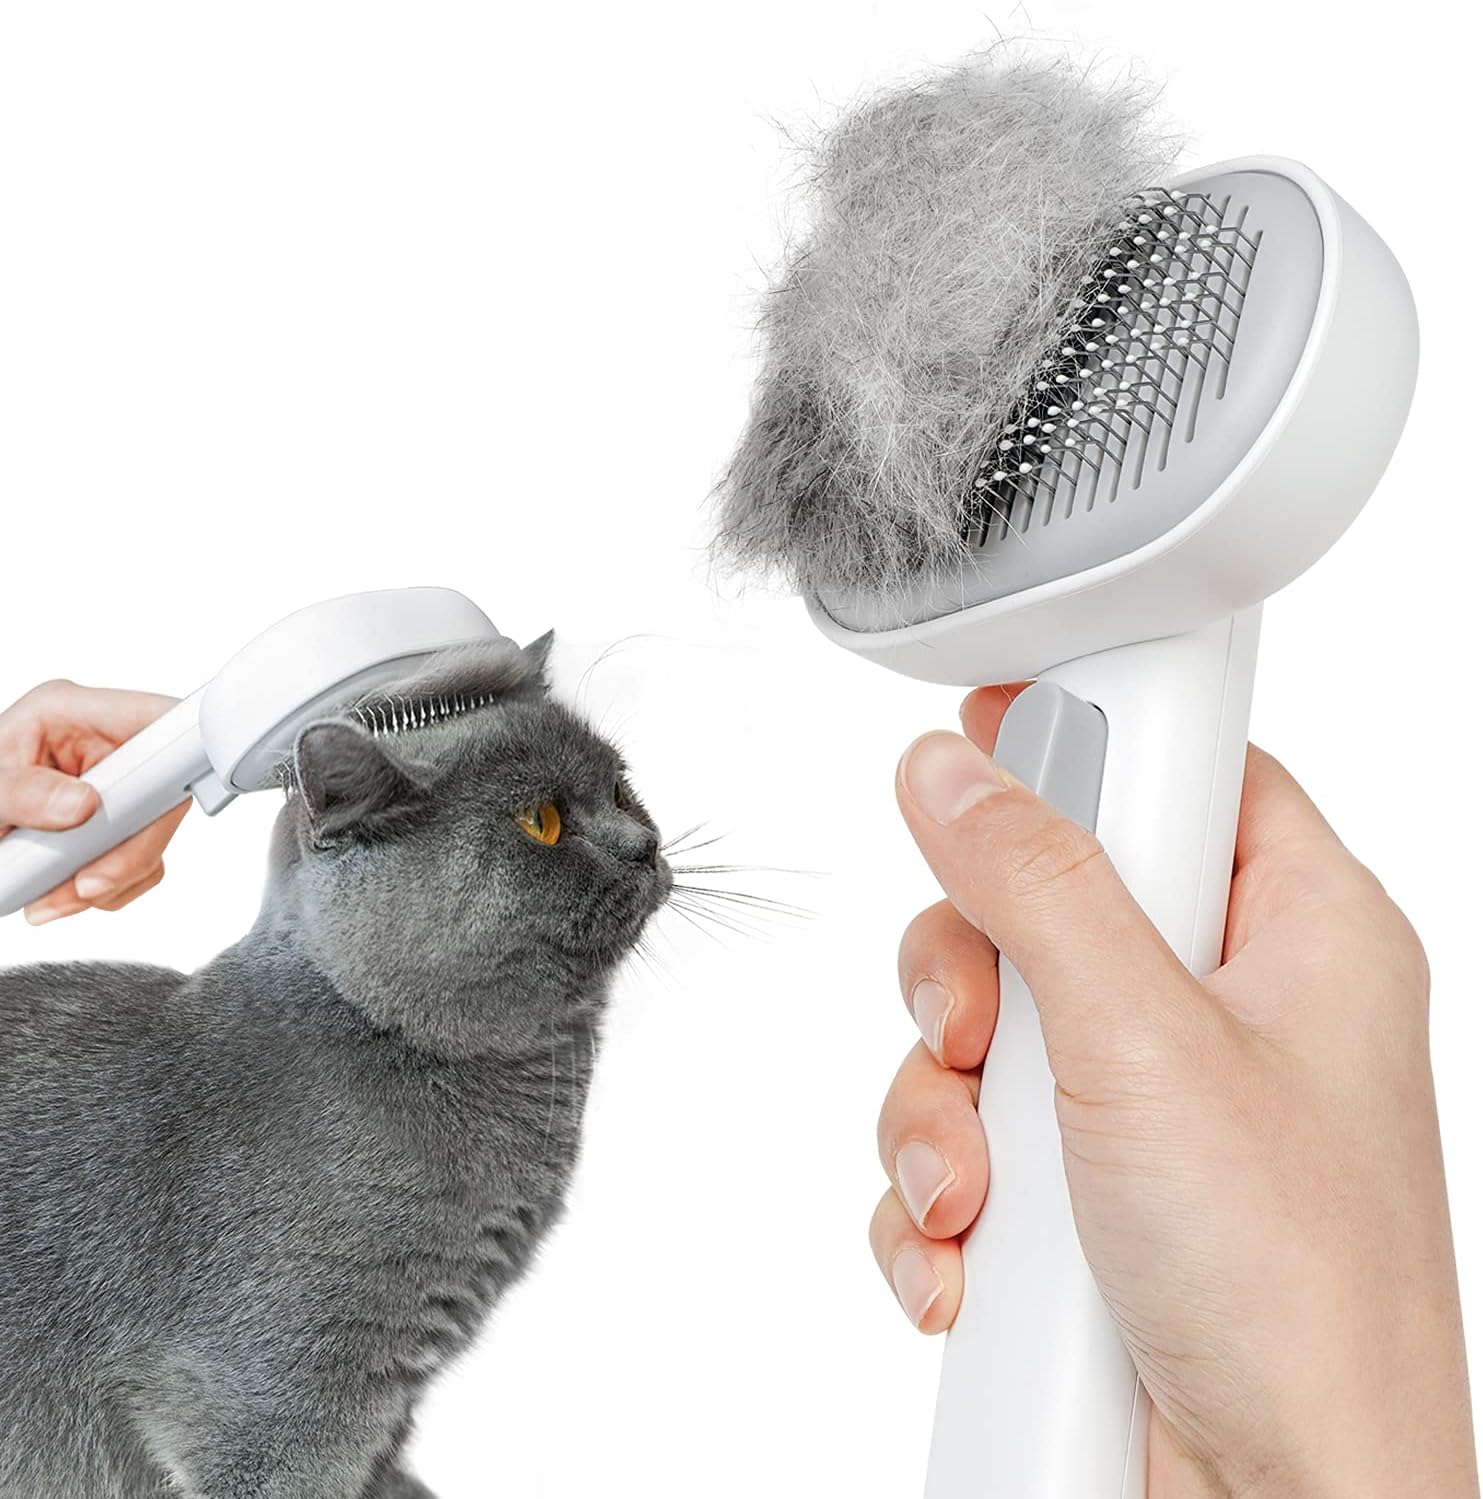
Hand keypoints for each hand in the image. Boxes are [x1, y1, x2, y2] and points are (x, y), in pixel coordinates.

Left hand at [0, 679, 187, 924]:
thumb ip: (24, 792)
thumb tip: (83, 805)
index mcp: (73, 712)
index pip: (157, 719)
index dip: (178, 755)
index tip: (157, 805)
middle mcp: (105, 746)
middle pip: (164, 793)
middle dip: (129, 848)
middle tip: (85, 884)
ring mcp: (114, 787)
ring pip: (153, 836)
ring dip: (113, 879)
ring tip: (53, 899)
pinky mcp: (114, 824)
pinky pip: (139, 862)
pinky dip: (108, 889)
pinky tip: (63, 894)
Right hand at [871, 686, 1477, 1497]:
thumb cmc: (1296, 1295)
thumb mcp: (1146, 1047)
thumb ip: (1038, 883)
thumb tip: (951, 772)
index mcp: (1295, 935)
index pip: (1184, 767)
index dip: (1086, 738)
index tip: (989, 728)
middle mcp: (1216, 1009)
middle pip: (1040, 898)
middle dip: (968, 978)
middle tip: (976, 1033)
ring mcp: (1138, 1103)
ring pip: (978, 1028)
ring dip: (939, 1114)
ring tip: (977, 1195)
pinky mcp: (1075, 1190)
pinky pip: (959, 1138)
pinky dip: (938, 1195)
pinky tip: (968, 1259)